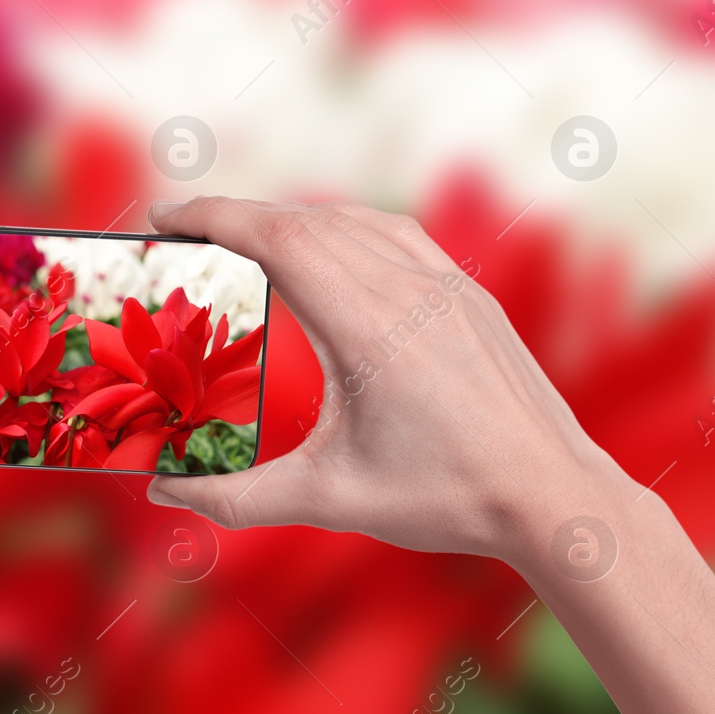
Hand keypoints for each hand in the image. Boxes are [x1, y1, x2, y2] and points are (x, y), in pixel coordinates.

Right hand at [145, 197, 636, 562]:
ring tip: (242, 238)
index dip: (213, 216)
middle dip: (236, 215)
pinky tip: (328, 250)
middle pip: (305, 220)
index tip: (163, 215)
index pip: (278, 238)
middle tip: (182, 231)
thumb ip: (234, 498)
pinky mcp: (470, 296)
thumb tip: (161, 491)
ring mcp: (447, 286)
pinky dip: (344, 228)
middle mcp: (409, 289)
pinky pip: (396, 235)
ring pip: (352, 220)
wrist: (553, 497)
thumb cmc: (445, 498)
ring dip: (289, 218)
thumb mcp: (327, 498)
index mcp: (368, 326)